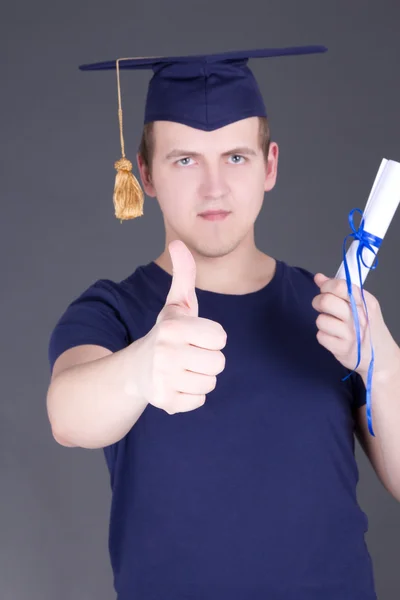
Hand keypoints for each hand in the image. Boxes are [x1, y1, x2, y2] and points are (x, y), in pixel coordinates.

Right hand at [139, 239, 226, 413]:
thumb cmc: (166, 333)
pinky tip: (176, 384)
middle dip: (207, 358)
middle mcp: (165, 353)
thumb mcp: (177, 304)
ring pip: (211, 383)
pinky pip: (199, 400)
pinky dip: (191, 395)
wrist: (136, 369)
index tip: (193, 336)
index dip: (210, 336)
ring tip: (182, 369)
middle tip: (188, 354)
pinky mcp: (165, 402)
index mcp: (172, 327)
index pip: (220, 338)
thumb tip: (178, 242)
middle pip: (219, 362)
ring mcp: (163, 379)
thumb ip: (184, 274)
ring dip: (200, 376)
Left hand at [312, 273, 397, 380]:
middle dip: (318, 302)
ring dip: (323, 322)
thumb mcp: (362, 305)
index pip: (340, 286)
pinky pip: (320, 336)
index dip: (326, 286)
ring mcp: (351, 334)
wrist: (381, 357)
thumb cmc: (369, 328)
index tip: (325, 290)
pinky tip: (334, 338)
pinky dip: (324, 336)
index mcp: (365, 302)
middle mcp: (359, 316)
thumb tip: (319, 278)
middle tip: (323, 307)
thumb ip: (340, 290)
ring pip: (320, 320)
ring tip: (332, 325)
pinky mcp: (342, 348)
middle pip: (326, 301)